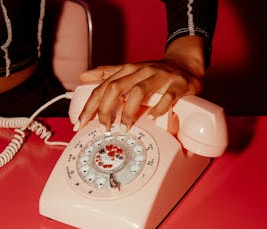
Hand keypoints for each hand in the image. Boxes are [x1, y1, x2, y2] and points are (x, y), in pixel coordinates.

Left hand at [77, 35, 205, 129]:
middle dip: (106, 109)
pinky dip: (158, 109)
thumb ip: (107, 74)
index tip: (80, 123)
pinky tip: (152, 118)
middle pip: (116, 87)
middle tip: (104, 127)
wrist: (186, 63)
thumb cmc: (156, 72)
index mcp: (128, 70)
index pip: (103, 87)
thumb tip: (83, 76)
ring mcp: (160, 77)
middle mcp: (141, 71)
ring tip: (124, 127)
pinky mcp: (178, 84)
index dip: (90, 106)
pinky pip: (167, 97)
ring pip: (139, 91)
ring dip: (128, 111)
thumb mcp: (130, 70)